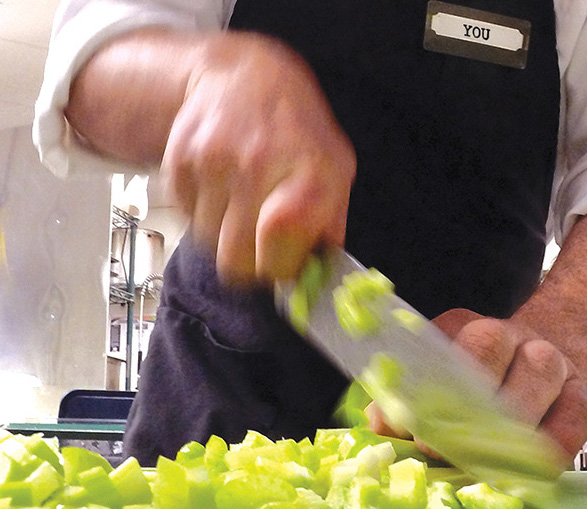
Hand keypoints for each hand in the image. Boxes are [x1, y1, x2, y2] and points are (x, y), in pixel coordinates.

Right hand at [161, 33, 355, 284]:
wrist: (239, 76)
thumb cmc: (295, 131)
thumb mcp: (335, 168)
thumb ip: (329, 227)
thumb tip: (316, 281)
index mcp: (311, 173)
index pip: (280, 254)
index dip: (277, 270)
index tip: (280, 264)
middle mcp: (261, 165)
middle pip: (237, 261)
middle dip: (248, 263)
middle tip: (258, 241)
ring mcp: (214, 161)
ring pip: (209, 244)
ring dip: (224, 235)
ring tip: (240, 201)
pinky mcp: (179, 162)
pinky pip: (187, 218)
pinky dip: (202, 213)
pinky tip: (220, 185)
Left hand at [367, 308, 586, 463]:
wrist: (534, 359)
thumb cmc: (474, 378)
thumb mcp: (435, 375)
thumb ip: (404, 395)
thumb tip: (380, 419)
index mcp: (463, 327)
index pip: (441, 345)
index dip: (423, 385)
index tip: (408, 424)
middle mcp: (507, 334)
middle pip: (488, 346)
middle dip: (460, 394)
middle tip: (441, 444)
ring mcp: (548, 359)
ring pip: (536, 375)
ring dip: (508, 420)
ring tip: (484, 461)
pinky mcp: (579, 392)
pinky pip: (574, 416)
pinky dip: (554, 444)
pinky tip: (532, 467)